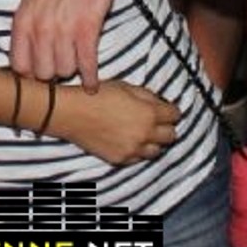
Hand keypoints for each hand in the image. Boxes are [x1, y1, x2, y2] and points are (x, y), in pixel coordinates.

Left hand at [10, 0, 112, 89]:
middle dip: (54, 72)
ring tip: (78, 62)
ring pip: (66, 71)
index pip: (19, 67)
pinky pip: (87, 64)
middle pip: (44, 74)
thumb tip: (28, 61)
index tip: (41, 74)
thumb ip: (28, 29)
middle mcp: (39, 28)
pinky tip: (92, 83)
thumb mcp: (31, 1)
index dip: (31, 74)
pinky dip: (91, 78)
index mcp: (23, 21)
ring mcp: (63, 29)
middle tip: (63, 64)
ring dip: (73, 69)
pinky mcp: (87, 28)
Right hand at [51, 80, 180, 164]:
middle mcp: (145, 134)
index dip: (171, 111)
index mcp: (149, 113)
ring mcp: (133, 149)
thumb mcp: (126, 86)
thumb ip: (148, 96)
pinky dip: (138, 151)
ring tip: (143, 133)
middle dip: (166, 127)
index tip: (166, 110)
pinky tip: (129, 140)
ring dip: (154, 142)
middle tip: (156, 121)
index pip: (175, 115)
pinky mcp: (121, 159)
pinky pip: (139, 159)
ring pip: (157, 151)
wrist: (72, 113)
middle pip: (171, 136)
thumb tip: (161, 104)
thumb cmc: (97, 95)